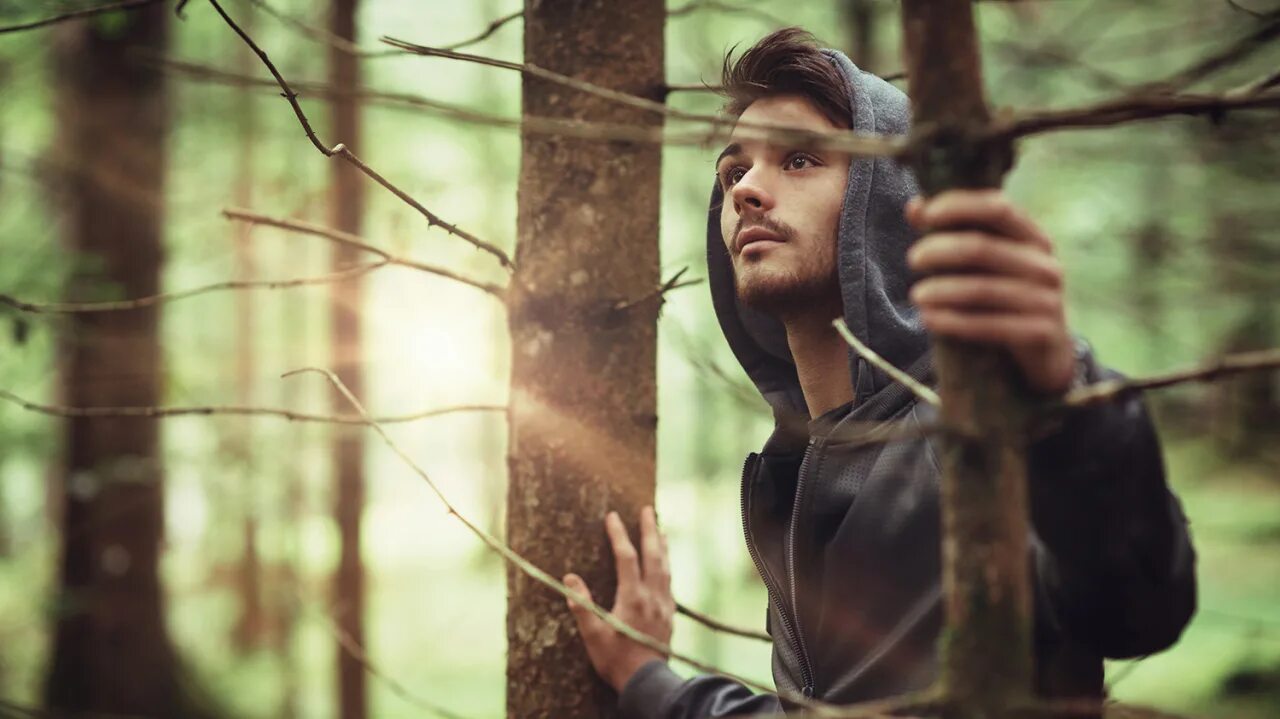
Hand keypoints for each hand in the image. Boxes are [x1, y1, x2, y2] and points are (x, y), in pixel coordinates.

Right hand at [564, 506, 673, 691]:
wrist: (645, 682)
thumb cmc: (616, 660)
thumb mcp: (593, 634)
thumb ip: (582, 605)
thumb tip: (569, 578)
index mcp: (633, 597)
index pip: (626, 557)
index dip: (619, 535)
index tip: (612, 516)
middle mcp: (652, 596)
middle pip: (653, 555)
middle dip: (649, 530)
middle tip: (647, 509)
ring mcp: (664, 605)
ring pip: (665, 567)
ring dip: (662, 546)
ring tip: (661, 529)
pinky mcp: (669, 615)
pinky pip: (669, 582)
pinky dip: (666, 566)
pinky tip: (665, 566)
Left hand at [905, 190, 1075, 394]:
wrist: (1046, 349)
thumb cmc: (1006, 295)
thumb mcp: (987, 263)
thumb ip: (954, 233)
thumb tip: (915, 207)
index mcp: (1033, 238)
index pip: (998, 208)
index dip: (959, 205)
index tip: (925, 213)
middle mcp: (1044, 265)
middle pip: (983, 248)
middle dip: (940, 250)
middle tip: (913, 259)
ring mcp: (1046, 300)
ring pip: (981, 289)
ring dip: (941, 290)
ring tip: (916, 295)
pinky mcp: (1040, 333)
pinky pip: (988, 325)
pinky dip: (952, 321)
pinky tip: (929, 319)